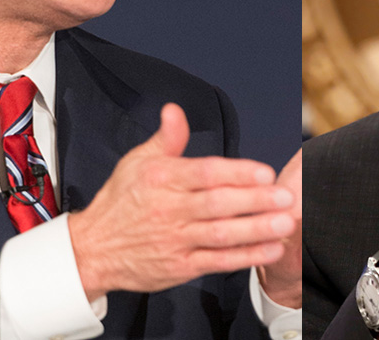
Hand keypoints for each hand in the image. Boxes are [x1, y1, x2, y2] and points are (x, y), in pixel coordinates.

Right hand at [68, 103, 296, 300]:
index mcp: (162, 179)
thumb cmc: (120, 202)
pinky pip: (218, 261)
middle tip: (286, 197)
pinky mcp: (181, 267)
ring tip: (286, 223)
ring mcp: (175, 240)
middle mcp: (169, 210)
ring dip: (257, 229)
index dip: (237, 173)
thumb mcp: (137, 161)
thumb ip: (166, 138)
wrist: (93, 249)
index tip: (264, 172)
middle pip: (218, 204)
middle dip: (256, 201)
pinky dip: (246, 256)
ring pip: (221, 234)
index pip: (205, 173)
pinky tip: (270, 249)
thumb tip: (174, 111)